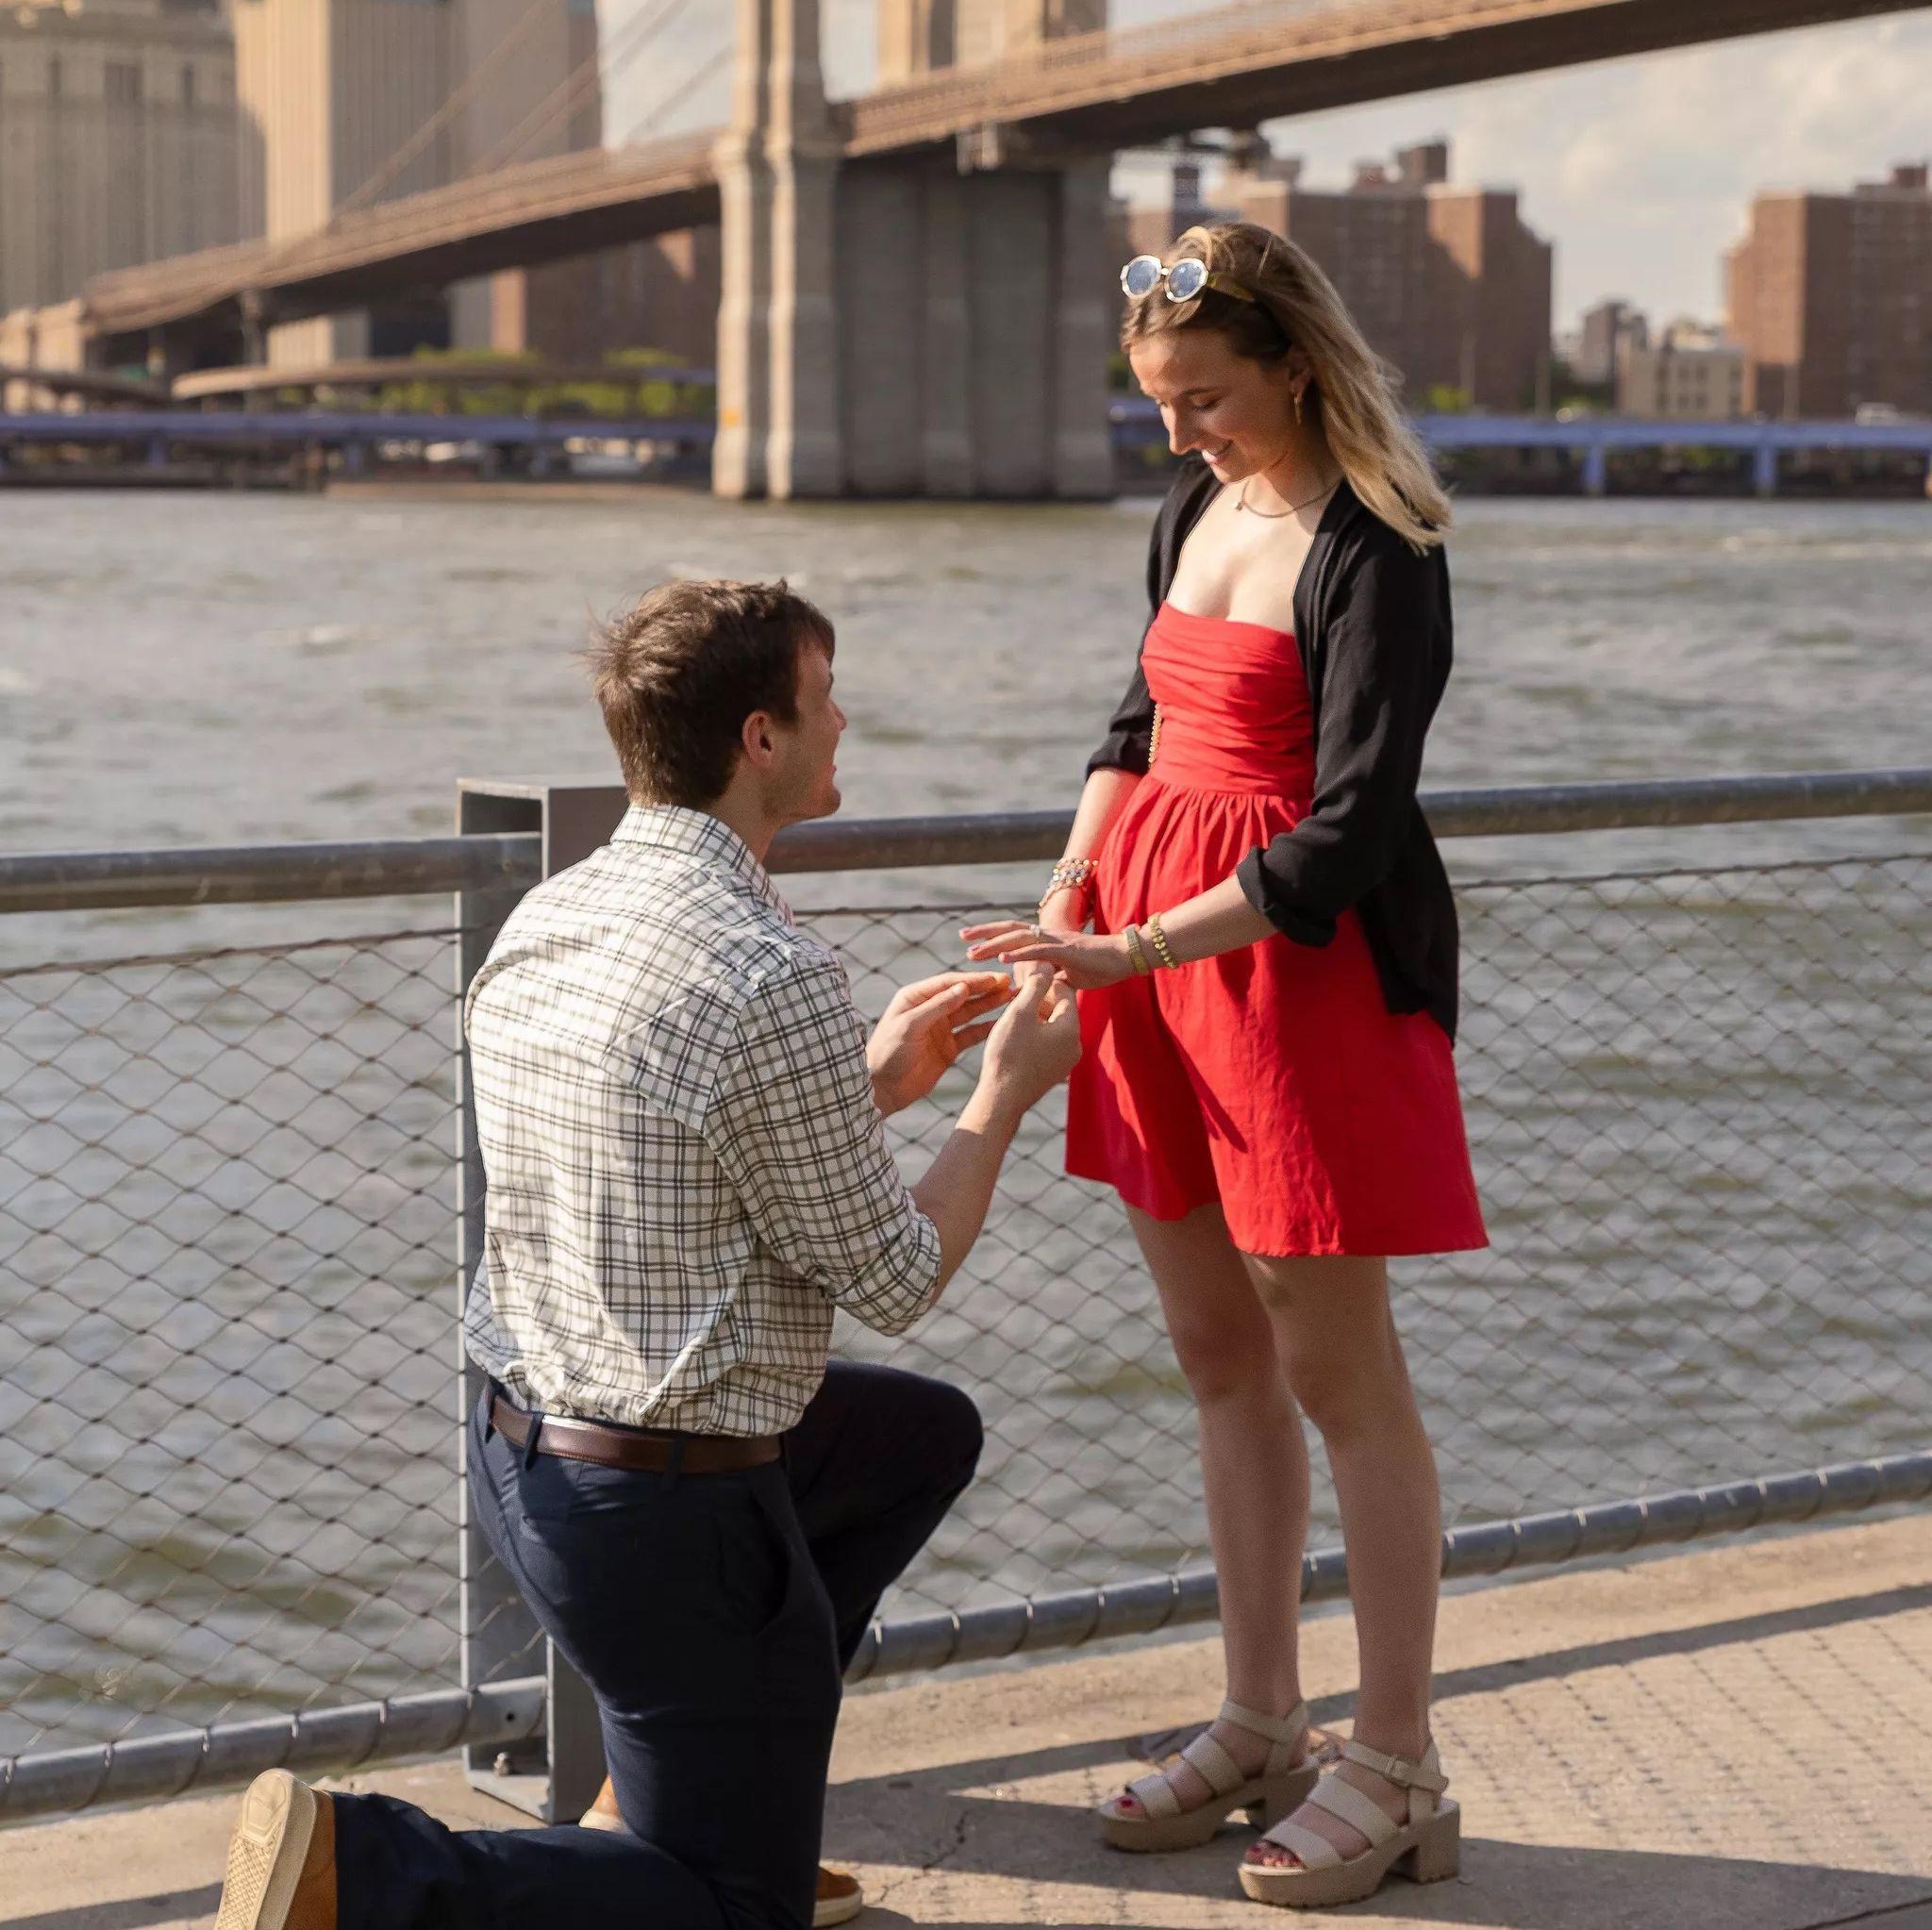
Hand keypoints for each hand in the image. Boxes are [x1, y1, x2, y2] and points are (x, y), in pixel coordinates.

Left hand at [866, 971, 1016, 1116]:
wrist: (883, 1089)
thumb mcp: (910, 1026)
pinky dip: (986, 1029)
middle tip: (1009, 984)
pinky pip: (970, 1035)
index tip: (995, 978)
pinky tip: (1002, 1023)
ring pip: (969, 1013)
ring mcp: (940, 1029)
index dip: (973, 981)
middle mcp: (929, 1010)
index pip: (949, 983)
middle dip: (986, 990)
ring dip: (989, 1005)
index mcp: (915, 998)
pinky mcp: (948, 1048)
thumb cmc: (888, 1053)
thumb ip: (937, 1007)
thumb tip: (963, 988)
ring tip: (1011, 998)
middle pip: (962, 996)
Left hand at [961, 919, 1136, 991]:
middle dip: (984, 933)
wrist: (1127, 958)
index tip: (971, 942)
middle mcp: (1048, 936)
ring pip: (1019, 937)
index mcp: (1047, 942)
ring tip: (973, 951)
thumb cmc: (1101, 966)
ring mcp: (1056, 942)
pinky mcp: (1067, 950)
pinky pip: (1039, 951)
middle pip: (1010, 930)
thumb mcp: (1069, 977)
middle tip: (962, 937)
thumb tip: (1037, 989)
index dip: (993, 936)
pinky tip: (1003, 958)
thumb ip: (1051, 979)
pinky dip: (1019, 953)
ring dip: (994, 944)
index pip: (1015, 934)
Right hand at [978, 970, 1081, 1112]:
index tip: (1024, 977)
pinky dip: (1035, 1034)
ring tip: (1012, 1013)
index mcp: (1071, 1028)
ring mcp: (1066, 1061)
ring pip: (1054, 1027)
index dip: (1043, 980)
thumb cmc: (1009, 1053)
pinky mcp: (1055, 1072)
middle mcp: (1076, 1045)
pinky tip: (1015, 1034)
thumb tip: (1047, 963)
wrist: (1002, 1099)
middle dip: (1039, 999)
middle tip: (1016, 992)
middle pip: (1061, 1009)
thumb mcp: (1020, 1013)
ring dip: (1036, 1016)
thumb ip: (1035, 985)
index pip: (1065, 991)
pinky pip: (1049, 1044)